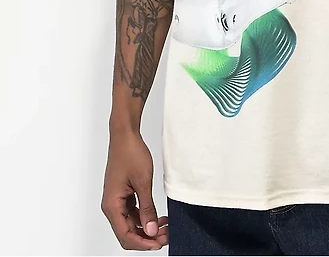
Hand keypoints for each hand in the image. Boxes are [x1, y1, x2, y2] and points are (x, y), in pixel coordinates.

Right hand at [101, 130, 167, 250]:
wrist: (125, 135)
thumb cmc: (130, 153)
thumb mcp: (143, 182)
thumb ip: (147, 208)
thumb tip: (152, 230)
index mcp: (112, 205)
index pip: (125, 236)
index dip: (143, 243)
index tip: (159, 243)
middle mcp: (111, 206)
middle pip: (128, 233)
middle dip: (147, 237)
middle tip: (166, 235)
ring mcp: (117, 201)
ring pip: (131, 224)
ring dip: (148, 228)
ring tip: (166, 226)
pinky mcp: (123, 195)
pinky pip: (133, 214)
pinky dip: (145, 217)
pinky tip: (159, 217)